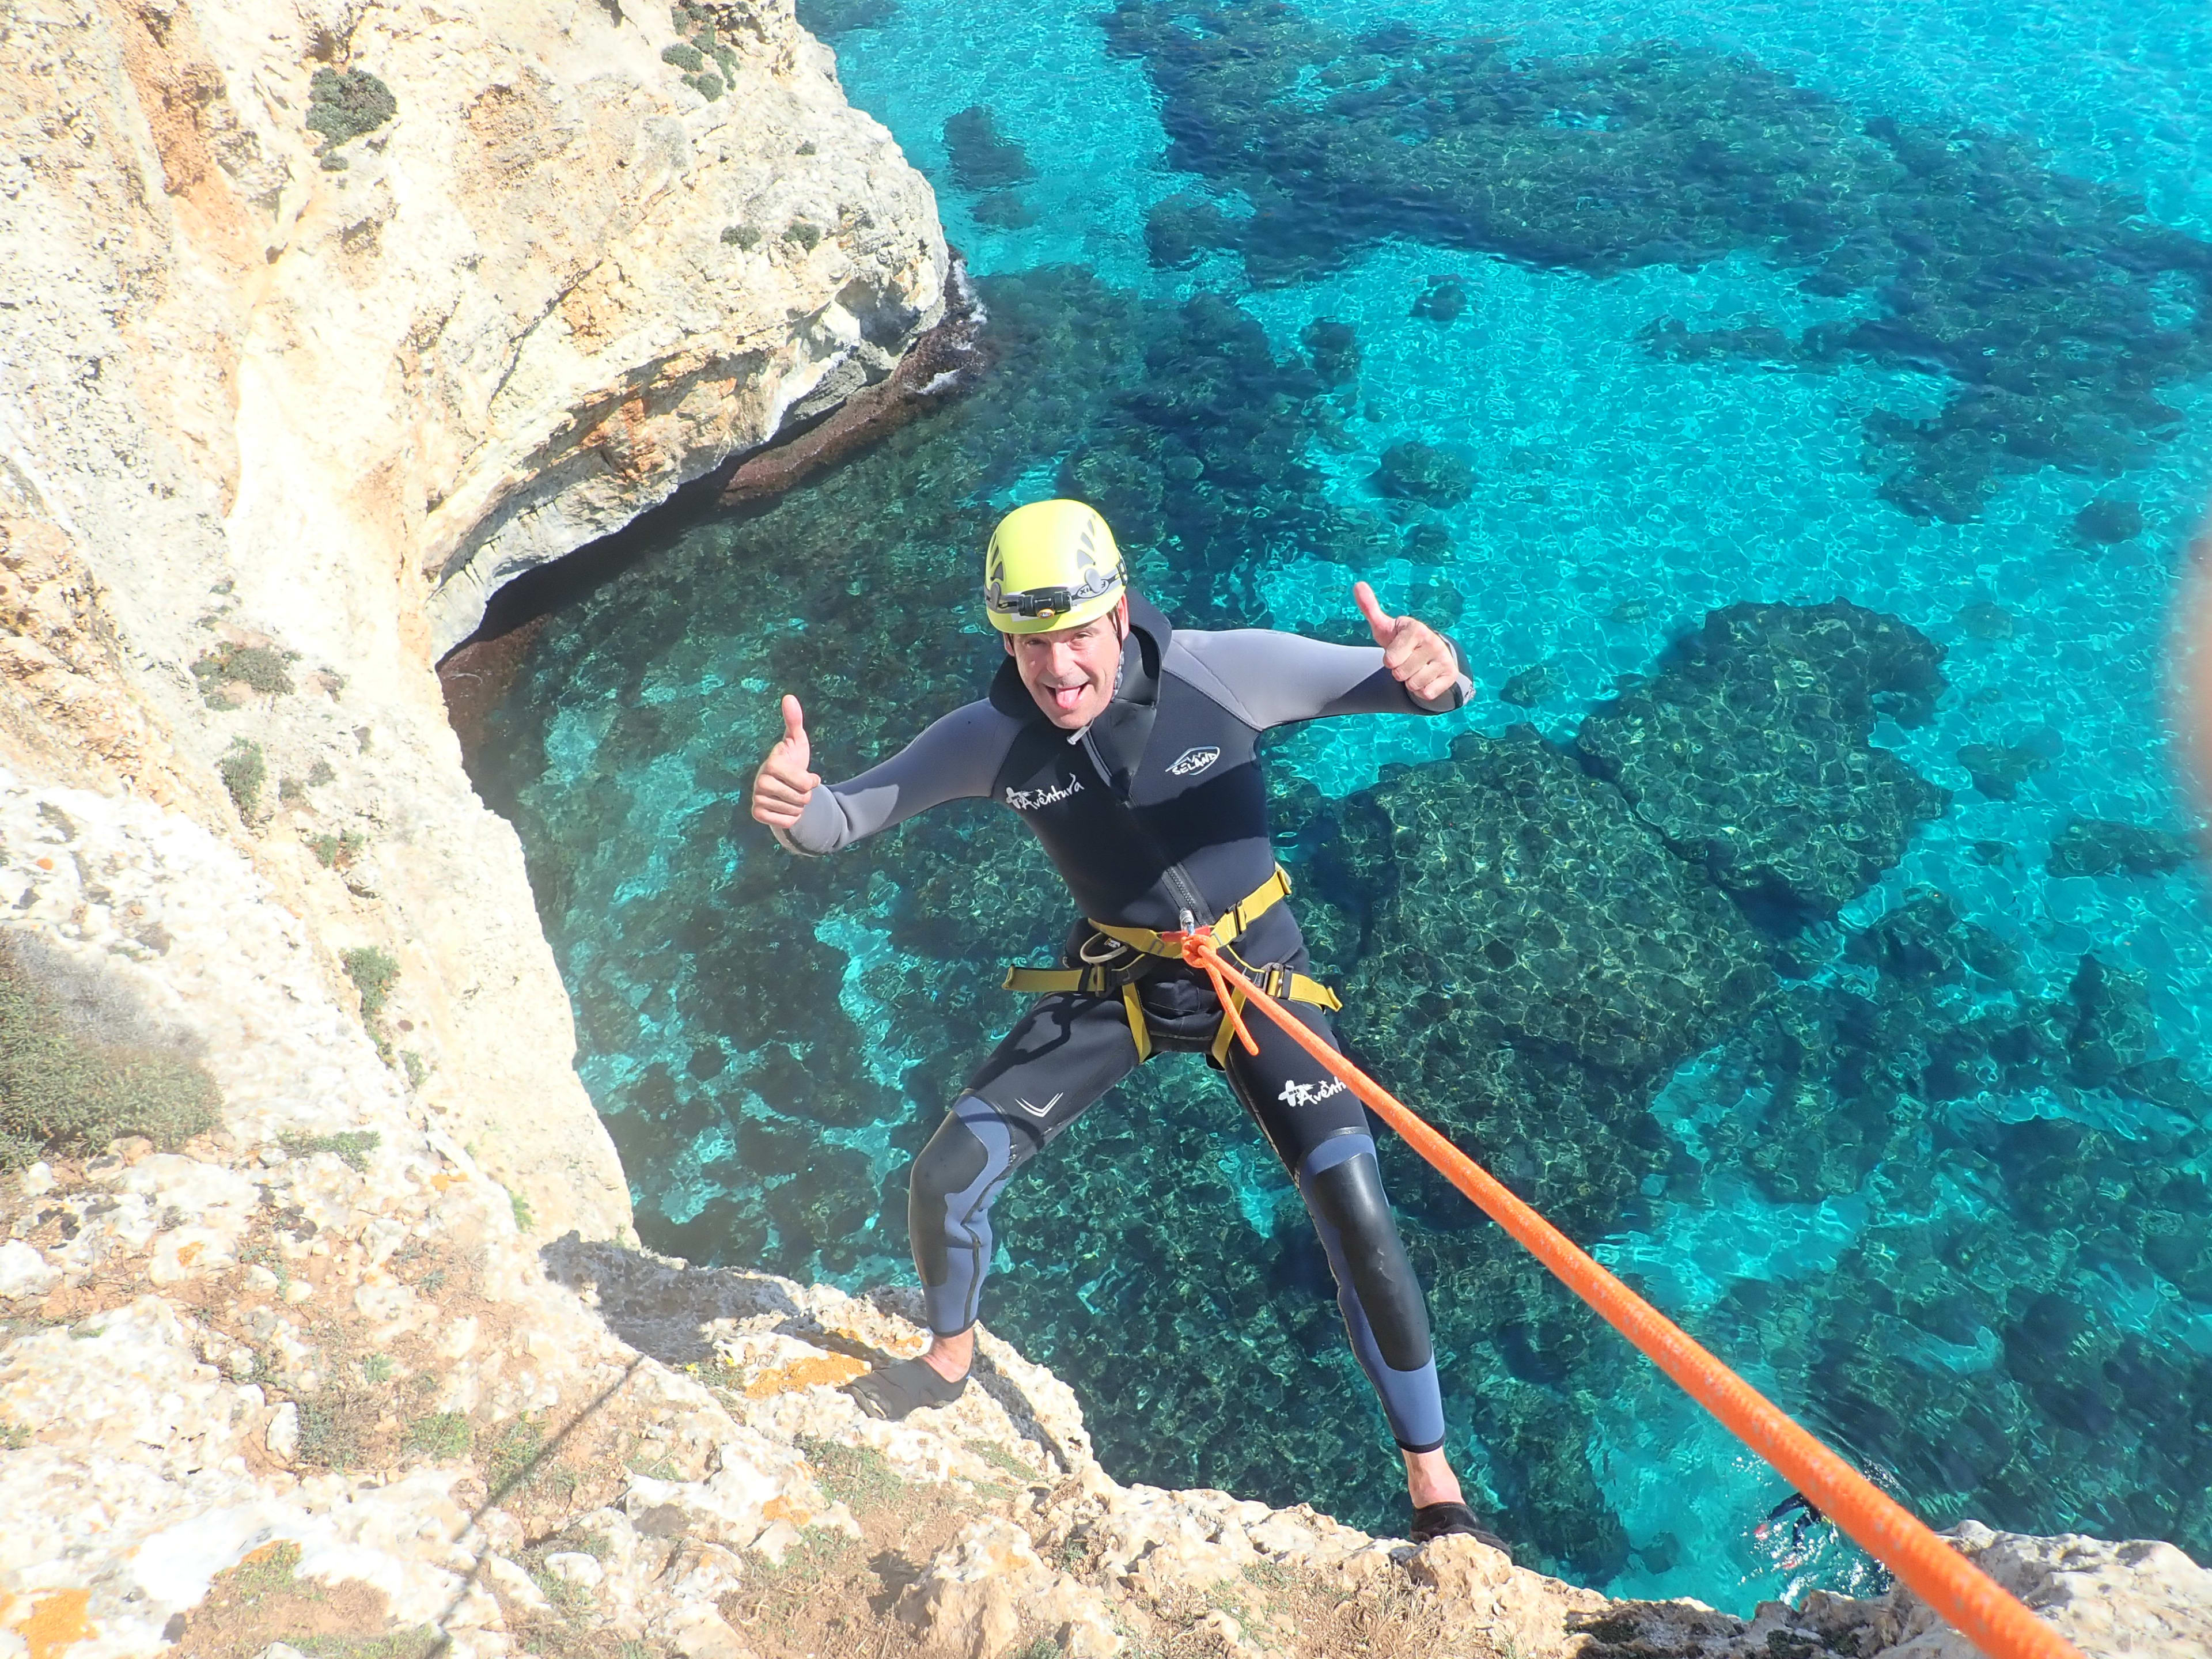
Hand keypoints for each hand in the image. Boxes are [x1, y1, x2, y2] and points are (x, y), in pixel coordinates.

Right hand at [750, 695, 819, 828]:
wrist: (780, 785)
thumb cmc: (790, 760)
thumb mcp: (796, 741)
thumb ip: (794, 720)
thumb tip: (789, 696)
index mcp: (772, 764)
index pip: (805, 783)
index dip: (811, 782)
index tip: (805, 775)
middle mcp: (760, 782)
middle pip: (802, 799)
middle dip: (805, 795)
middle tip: (795, 787)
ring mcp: (757, 798)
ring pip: (795, 812)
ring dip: (798, 806)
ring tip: (789, 795)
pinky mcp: (757, 814)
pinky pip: (786, 822)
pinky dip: (791, 818)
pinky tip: (783, 807)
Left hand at [1354, 581, 1461, 703]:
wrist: (1426, 653)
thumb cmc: (1400, 640)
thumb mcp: (1384, 627)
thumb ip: (1370, 608)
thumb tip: (1357, 585)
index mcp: (1416, 629)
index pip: (1390, 660)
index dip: (1389, 660)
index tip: (1396, 651)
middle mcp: (1433, 641)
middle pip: (1400, 674)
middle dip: (1399, 672)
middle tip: (1406, 661)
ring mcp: (1444, 658)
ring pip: (1413, 684)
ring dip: (1410, 681)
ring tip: (1415, 668)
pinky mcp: (1451, 674)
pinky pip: (1426, 693)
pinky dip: (1422, 690)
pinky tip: (1426, 677)